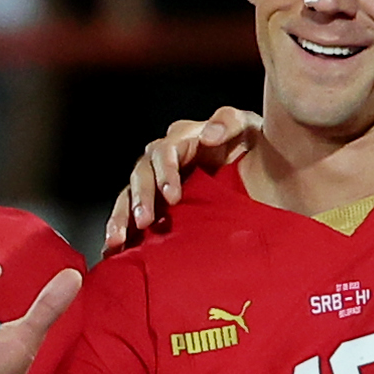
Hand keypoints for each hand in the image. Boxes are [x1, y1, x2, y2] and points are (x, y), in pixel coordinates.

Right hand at [105, 107, 257, 250]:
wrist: (260, 170)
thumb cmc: (250, 146)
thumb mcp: (246, 127)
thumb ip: (230, 122)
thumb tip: (208, 135)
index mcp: (183, 139)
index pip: (165, 153)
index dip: (166, 173)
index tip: (173, 196)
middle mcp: (163, 159)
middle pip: (141, 174)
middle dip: (141, 199)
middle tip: (144, 221)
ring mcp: (156, 182)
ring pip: (129, 195)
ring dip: (122, 217)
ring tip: (117, 240)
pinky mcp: (154, 204)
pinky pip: (130, 215)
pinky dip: (120, 231)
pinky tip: (113, 251)